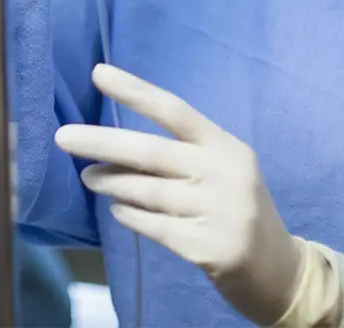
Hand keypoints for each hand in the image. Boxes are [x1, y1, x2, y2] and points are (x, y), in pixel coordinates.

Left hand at [55, 65, 304, 326]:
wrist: (280, 270)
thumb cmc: (238, 208)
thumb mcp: (224, 169)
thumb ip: (184, 154)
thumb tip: (119, 142)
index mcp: (225, 145)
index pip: (174, 110)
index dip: (135, 90)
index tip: (98, 74)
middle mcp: (222, 172)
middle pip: (152, 151)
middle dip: (103, 142)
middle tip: (63, 137)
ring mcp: (217, 211)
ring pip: (148, 191)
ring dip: (111, 182)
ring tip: (88, 176)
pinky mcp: (208, 248)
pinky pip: (155, 226)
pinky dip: (131, 216)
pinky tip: (117, 209)